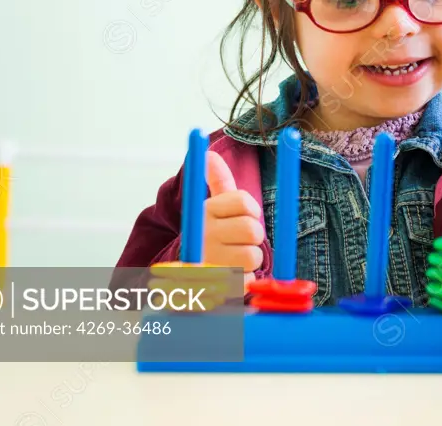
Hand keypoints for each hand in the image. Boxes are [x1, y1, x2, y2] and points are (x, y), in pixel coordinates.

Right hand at [204, 152, 264, 291]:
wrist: (188, 274)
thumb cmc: (212, 236)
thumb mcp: (213, 207)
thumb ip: (217, 181)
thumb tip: (210, 154)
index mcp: (205, 211)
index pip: (244, 201)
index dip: (251, 211)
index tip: (244, 216)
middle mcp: (204, 234)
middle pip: (252, 229)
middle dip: (254, 236)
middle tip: (241, 240)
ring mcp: (208, 260)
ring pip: (253, 255)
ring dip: (251, 259)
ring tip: (234, 259)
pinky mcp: (215, 286)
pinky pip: (248, 280)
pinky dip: (245, 279)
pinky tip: (231, 276)